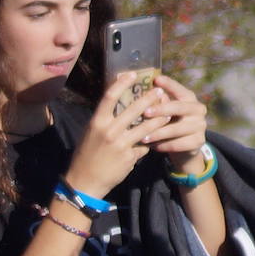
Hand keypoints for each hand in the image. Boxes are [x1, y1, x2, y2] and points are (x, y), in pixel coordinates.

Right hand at [64, 71, 182, 197]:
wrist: (85, 181)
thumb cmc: (87, 154)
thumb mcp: (91, 133)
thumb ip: (105, 121)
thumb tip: (120, 106)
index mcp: (97, 122)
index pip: (110, 97)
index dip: (122, 83)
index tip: (132, 74)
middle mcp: (109, 131)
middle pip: (133, 109)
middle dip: (150, 99)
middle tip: (160, 92)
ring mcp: (120, 144)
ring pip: (146, 127)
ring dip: (159, 119)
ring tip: (169, 113)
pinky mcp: (130, 157)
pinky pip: (144, 146)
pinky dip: (150, 142)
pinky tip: (158, 139)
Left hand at [144, 74, 209, 173]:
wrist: (185, 145)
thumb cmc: (170, 122)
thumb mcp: (165, 111)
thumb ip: (159, 103)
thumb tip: (146, 95)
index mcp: (189, 97)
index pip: (179, 89)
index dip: (168, 84)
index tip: (155, 80)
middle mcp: (198, 109)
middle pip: (178, 108)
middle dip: (160, 110)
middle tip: (144, 113)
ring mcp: (200, 126)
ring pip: (176, 129)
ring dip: (158, 133)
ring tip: (143, 137)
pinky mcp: (199, 141)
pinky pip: (178, 144)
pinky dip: (164, 145)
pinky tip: (153, 146)